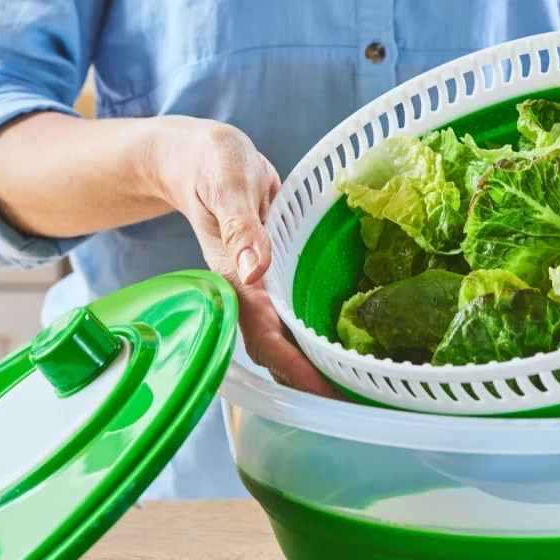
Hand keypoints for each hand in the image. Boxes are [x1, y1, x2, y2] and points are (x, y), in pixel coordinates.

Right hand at [143, 117, 337, 396]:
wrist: (194, 158)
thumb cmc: (208, 166)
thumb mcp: (226, 184)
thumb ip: (240, 225)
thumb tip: (254, 270)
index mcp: (235, 279)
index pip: (265, 338)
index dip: (296, 369)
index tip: (327, 394)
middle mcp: (249, 291)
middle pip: (280, 351)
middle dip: (315, 380)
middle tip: (363, 401)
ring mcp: (262, 285)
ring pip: (290, 336)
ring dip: (320, 360)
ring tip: (364, 384)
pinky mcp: (275, 274)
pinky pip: (296, 311)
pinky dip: (319, 330)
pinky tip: (349, 340)